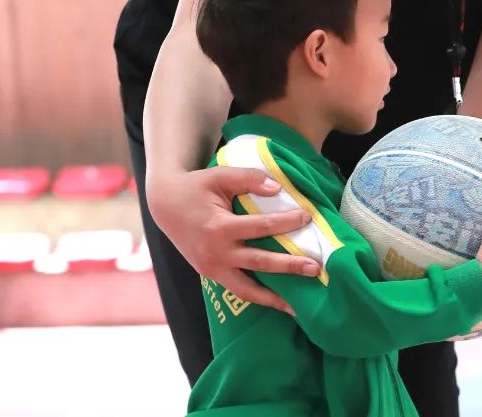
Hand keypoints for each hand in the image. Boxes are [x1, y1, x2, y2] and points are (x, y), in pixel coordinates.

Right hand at [148, 165, 321, 312]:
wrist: (166, 206)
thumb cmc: (196, 188)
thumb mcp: (219, 175)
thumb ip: (248, 178)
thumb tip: (278, 188)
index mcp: (219, 228)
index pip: (260, 227)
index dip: (286, 222)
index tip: (307, 217)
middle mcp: (216, 253)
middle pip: (260, 263)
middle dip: (289, 266)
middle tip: (315, 268)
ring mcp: (212, 268)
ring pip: (247, 289)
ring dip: (274, 298)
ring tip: (298, 306)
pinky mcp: (211, 275)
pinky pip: (237, 290)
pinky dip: (257, 298)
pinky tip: (277, 302)